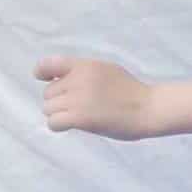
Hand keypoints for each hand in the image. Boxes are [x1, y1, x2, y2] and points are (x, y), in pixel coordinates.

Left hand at [35, 55, 160, 139]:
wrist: (149, 108)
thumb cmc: (132, 91)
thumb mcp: (107, 70)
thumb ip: (84, 73)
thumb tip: (58, 79)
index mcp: (85, 66)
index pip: (49, 64)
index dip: (42, 73)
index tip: (47, 80)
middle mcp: (78, 80)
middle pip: (48, 93)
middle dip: (59, 101)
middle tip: (79, 106)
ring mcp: (78, 99)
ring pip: (48, 109)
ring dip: (59, 114)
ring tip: (78, 116)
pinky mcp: (79, 117)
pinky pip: (53, 122)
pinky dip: (59, 126)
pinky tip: (72, 126)